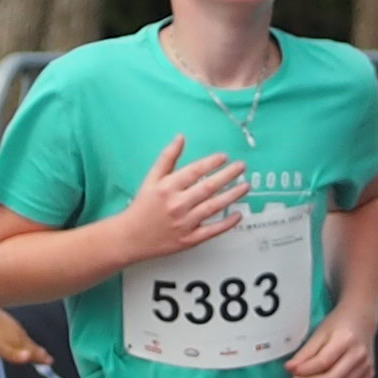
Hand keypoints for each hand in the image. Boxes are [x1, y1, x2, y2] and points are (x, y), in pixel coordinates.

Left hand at [0, 303, 47, 368]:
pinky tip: (18, 336)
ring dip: (32, 345)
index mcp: (16, 341)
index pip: (31, 352)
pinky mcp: (6, 321)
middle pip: (31, 345)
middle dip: (39, 353)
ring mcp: (12, 326)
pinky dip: (22, 337)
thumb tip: (28, 357)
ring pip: (24, 338)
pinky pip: (17, 331)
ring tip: (37, 348)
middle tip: (48, 358)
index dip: (39, 358)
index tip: (50, 361)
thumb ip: (12, 354)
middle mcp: (17, 333)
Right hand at [118, 135, 249, 262]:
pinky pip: (213, 230)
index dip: (211, 163)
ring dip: (232, 196)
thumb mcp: (151, 179)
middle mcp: (177, 204)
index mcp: (168, 188)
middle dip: (228, 176)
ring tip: (245, 186)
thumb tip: (181, 138)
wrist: (131, 237)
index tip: (224, 157)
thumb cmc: (143, 207)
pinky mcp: (190, 239)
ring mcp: (185, 223)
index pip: (194, 171)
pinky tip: (238, 214)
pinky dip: (227, 223)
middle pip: (208, 187)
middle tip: (241, 167)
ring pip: (214, 207)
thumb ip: (167, 158)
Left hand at [288, 302, 376, 377]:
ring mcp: (366, 367)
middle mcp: (359, 355)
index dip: (305, 370)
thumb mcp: (319, 333)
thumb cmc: (339, 324)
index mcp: (346, 340)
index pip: (323, 362)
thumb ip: (306, 352)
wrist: (361, 319)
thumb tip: (291, 368)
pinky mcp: (370, 375)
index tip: (292, 371)